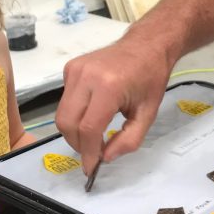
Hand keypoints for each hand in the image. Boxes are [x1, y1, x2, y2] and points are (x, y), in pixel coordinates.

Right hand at [57, 37, 170, 174]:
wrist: (146, 45)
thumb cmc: (151, 78)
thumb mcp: (148, 114)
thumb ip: (129, 140)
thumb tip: (105, 157)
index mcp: (109, 87)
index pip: (88, 128)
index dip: (88, 152)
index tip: (92, 168)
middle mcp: (86, 76)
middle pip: (67, 122)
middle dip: (77, 144)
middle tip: (93, 152)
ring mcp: (75, 69)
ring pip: (62, 113)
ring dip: (74, 131)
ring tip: (94, 135)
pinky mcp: (70, 68)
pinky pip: (65, 100)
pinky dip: (75, 113)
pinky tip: (92, 111)